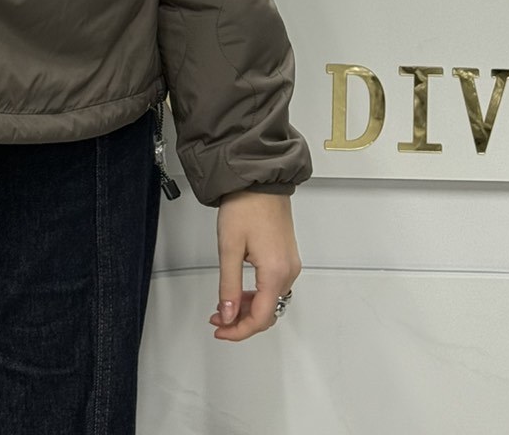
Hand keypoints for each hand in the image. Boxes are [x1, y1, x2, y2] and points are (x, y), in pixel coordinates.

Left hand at [209, 190, 300, 341]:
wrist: (259, 179)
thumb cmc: (245, 205)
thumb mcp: (229, 247)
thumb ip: (229, 286)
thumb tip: (227, 315)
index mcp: (275, 272)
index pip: (261, 317)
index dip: (239, 330)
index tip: (221, 330)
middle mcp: (288, 271)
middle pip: (269, 312)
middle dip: (242, 321)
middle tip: (218, 318)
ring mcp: (290, 263)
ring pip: (272, 300)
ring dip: (249, 308)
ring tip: (225, 305)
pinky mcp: (287, 256)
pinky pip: (275, 286)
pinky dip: (257, 294)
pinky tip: (240, 290)